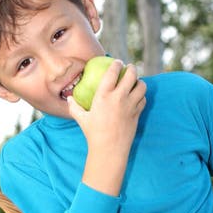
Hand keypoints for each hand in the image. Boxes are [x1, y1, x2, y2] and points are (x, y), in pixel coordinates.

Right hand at [68, 61, 146, 195]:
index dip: (117, 64)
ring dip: (139, 82)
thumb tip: (69, 99)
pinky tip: (137, 97)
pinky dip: (141, 96)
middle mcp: (119, 98)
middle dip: (132, 68)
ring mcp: (130, 105)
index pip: (113, 72)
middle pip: (131, 75)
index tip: (117, 63)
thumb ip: (74, 107)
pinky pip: (143, 99)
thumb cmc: (93, 134)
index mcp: (104, 96)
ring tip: (135, 82)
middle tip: (130, 68)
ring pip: (141, 86)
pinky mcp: (137, 114)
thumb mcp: (81, 119)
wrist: (109, 149)